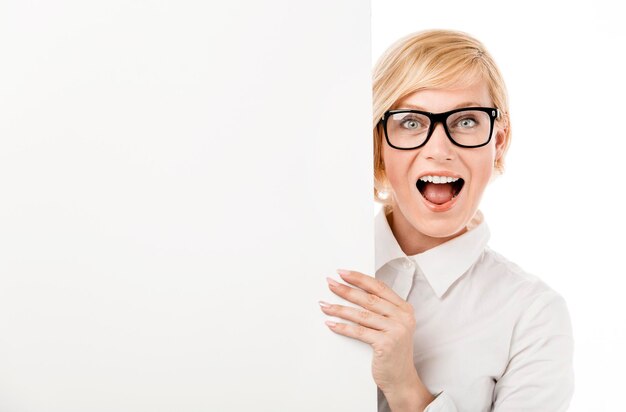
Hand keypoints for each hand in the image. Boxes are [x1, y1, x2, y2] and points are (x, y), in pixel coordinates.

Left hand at [320, 269, 432, 408]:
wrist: (402, 379)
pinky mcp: (386, 343)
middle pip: (368, 298)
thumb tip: (354, 293)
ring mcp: (396, 330)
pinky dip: (342, 327)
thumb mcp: (393, 326)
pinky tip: (331, 323)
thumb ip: (381, 310)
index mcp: (404, 308)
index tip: (343, 273)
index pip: (379, 287)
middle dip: (346, 290)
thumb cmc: (393, 351)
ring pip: (361, 315)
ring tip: (324, 304)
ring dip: (339, 309)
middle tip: (330, 283)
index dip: (360, 279)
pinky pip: (359, 332)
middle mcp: (402, 317)